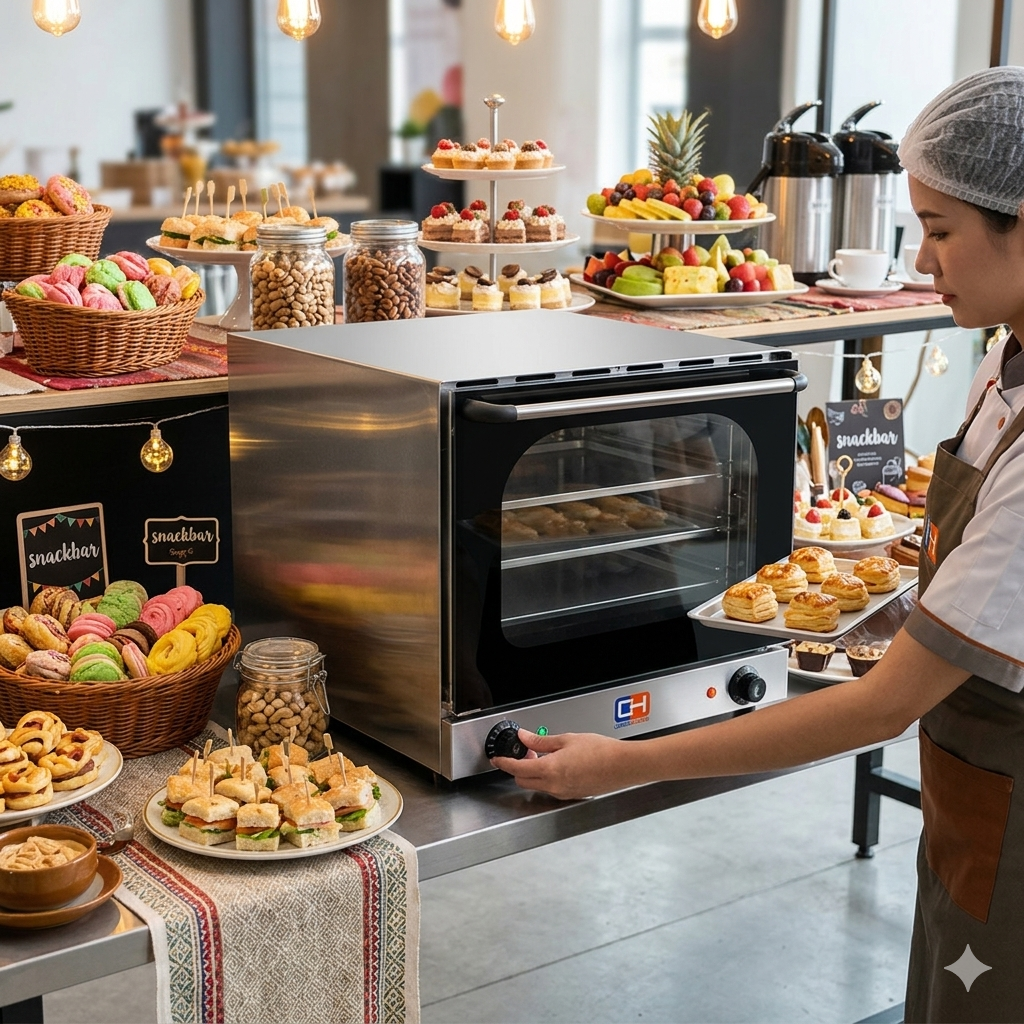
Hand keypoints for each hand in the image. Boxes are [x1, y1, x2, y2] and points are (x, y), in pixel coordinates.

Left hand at [491, 729, 635, 799]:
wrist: (623, 766)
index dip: (504, 763)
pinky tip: (557, 765)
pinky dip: (547, 778)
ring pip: (537, 785)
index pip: (517, 770)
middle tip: (525, 752)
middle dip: (519, 768)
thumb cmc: (601, 751)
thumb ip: (541, 741)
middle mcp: (554, 785)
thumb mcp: (567, 739)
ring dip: (533, 773)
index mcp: (550, 770)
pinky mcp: (572, 795)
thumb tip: (525, 737)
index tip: (498, 759)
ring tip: (543, 756)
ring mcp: (563, 793)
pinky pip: (551, 788)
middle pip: (523, 781)